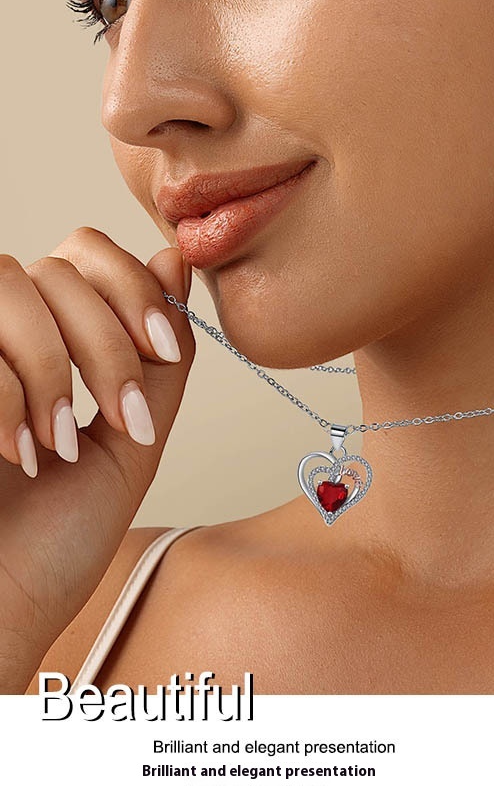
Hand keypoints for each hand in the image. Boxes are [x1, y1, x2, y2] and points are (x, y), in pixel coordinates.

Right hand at [0, 228, 194, 690]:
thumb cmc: (55, 545)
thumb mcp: (131, 441)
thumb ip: (159, 356)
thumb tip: (174, 259)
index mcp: (44, 341)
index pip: (84, 251)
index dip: (132, 287)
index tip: (165, 350)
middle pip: (57, 268)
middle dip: (107, 342)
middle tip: (124, 418)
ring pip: (10, 283)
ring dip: (54, 365)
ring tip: (62, 442)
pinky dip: (8, 399)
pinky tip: (20, 454)